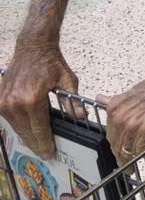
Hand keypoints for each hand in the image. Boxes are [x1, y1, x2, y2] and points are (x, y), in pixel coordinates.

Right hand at [0, 43, 77, 158]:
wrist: (33, 46)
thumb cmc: (51, 61)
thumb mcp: (67, 80)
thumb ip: (72, 101)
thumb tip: (82, 117)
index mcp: (32, 100)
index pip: (39, 130)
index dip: (45, 144)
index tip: (50, 153)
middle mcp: (15, 104)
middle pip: (26, 133)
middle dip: (36, 144)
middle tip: (46, 153)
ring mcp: (4, 102)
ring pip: (17, 128)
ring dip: (27, 136)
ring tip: (38, 143)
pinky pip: (9, 120)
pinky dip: (19, 126)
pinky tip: (28, 130)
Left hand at [103, 50, 144, 164]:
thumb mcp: (133, 92)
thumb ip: (116, 100)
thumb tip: (100, 98)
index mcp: (116, 106)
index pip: (110, 134)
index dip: (116, 145)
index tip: (119, 151)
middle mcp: (121, 116)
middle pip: (117, 145)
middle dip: (122, 155)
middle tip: (128, 163)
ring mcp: (134, 123)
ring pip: (128, 150)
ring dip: (133, 158)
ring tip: (141, 158)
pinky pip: (142, 150)